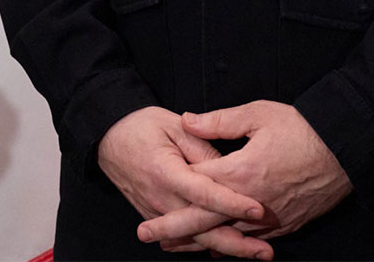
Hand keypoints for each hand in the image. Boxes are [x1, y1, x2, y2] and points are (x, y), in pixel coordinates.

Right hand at [97, 106, 268, 258]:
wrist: (107, 137)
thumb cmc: (141, 126)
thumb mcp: (173, 124)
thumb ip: (202, 144)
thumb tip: (228, 167)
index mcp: (165, 171)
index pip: (204, 193)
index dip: (232, 203)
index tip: (259, 209)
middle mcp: (160, 197)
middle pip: (202, 229)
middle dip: (236, 243)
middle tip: (266, 251)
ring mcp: (156, 211)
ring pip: (194, 239)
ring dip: (226, 248)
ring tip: (257, 253)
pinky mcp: (155, 216)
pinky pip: (183, 238)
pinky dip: (206, 245)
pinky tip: (228, 249)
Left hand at [137, 102, 350, 247]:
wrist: (346, 150)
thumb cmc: (301, 128)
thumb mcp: (257, 114)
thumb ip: (218, 121)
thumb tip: (186, 121)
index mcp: (241, 173)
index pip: (197, 189)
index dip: (170, 197)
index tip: (146, 207)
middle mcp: (253, 203)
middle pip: (205, 221)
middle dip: (174, 230)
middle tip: (147, 235)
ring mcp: (271, 218)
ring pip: (228, 237)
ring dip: (199, 241)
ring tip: (172, 245)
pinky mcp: (286, 224)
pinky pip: (253, 240)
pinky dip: (231, 244)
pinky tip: (216, 246)